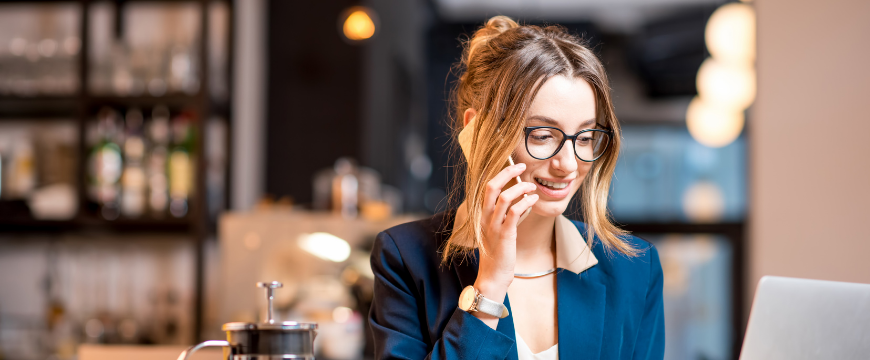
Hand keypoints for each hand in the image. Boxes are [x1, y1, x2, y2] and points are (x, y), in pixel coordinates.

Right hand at [473, 163, 537, 316]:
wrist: (493, 276)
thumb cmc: (498, 254)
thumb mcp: (500, 230)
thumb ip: (508, 214)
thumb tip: (523, 199)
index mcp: (482, 214)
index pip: (487, 187)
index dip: (500, 173)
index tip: (514, 165)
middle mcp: (484, 217)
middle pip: (492, 186)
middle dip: (507, 172)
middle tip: (522, 166)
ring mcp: (493, 226)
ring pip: (504, 197)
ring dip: (520, 187)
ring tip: (532, 186)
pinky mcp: (504, 235)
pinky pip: (514, 213)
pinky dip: (525, 202)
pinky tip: (533, 200)